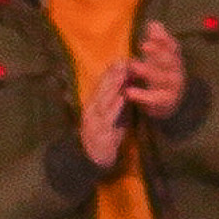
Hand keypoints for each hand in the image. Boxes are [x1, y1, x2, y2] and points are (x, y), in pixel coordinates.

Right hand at [76, 45, 136, 171]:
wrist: (94, 160)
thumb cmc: (107, 134)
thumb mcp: (114, 114)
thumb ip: (118, 99)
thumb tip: (127, 80)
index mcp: (94, 105)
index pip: (101, 86)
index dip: (111, 72)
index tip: (122, 59)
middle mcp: (91, 111)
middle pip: (101, 90)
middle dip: (112, 75)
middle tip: (123, 61)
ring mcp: (93, 123)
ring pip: (102, 101)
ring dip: (112, 86)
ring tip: (123, 73)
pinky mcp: (99, 134)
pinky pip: (107, 118)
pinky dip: (114, 106)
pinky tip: (122, 97)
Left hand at [123, 23, 188, 118]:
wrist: (168, 105)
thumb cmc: (160, 77)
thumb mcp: (158, 59)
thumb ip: (157, 41)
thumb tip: (153, 22)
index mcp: (174, 60)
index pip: (172, 47)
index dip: (164, 38)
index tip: (152, 30)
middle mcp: (176, 72)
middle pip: (170, 61)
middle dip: (158, 52)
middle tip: (144, 45)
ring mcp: (172, 88)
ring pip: (163, 78)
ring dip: (148, 71)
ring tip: (133, 65)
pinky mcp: (164, 102)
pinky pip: (154, 99)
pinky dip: (142, 95)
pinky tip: (129, 91)